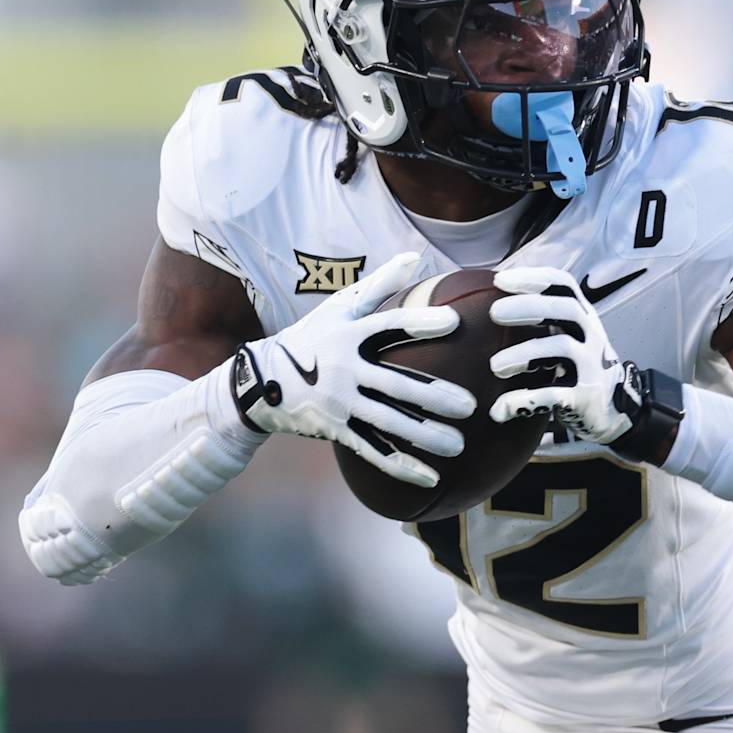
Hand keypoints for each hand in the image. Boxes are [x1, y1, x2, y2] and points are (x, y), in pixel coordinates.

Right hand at [233, 252, 475, 487]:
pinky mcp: (338, 430)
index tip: (453, 322)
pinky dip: (402, 465)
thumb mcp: (340, 309)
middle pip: (396, 384)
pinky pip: (373, 450)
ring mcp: (341, 404)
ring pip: (388, 423)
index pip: (389, 326)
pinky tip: (431, 477)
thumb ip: (379, 285)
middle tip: (471, 406)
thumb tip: (414, 256)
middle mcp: (345, 370)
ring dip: (425, 436)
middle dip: (434, 396)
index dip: (419, 323)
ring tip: (459, 446)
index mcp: (349, 336)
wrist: (261, 382)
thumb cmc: (312, 337)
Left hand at [487, 266, 642, 442]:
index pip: (563, 285)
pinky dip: (524, 400)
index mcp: (583, 316)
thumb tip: (493, 298)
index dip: (533, 278)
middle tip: (494, 312)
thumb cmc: (577, 365)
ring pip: (561, 348)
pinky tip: (499, 409)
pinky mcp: (584, 398)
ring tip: (496, 366)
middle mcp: (590, 336)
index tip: (500, 279)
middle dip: (529, 306)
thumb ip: (544, 316)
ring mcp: (591, 366)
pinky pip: (554, 395)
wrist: (611, 409)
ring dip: (524, 353)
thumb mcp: (568, 334)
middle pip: (566, 309)